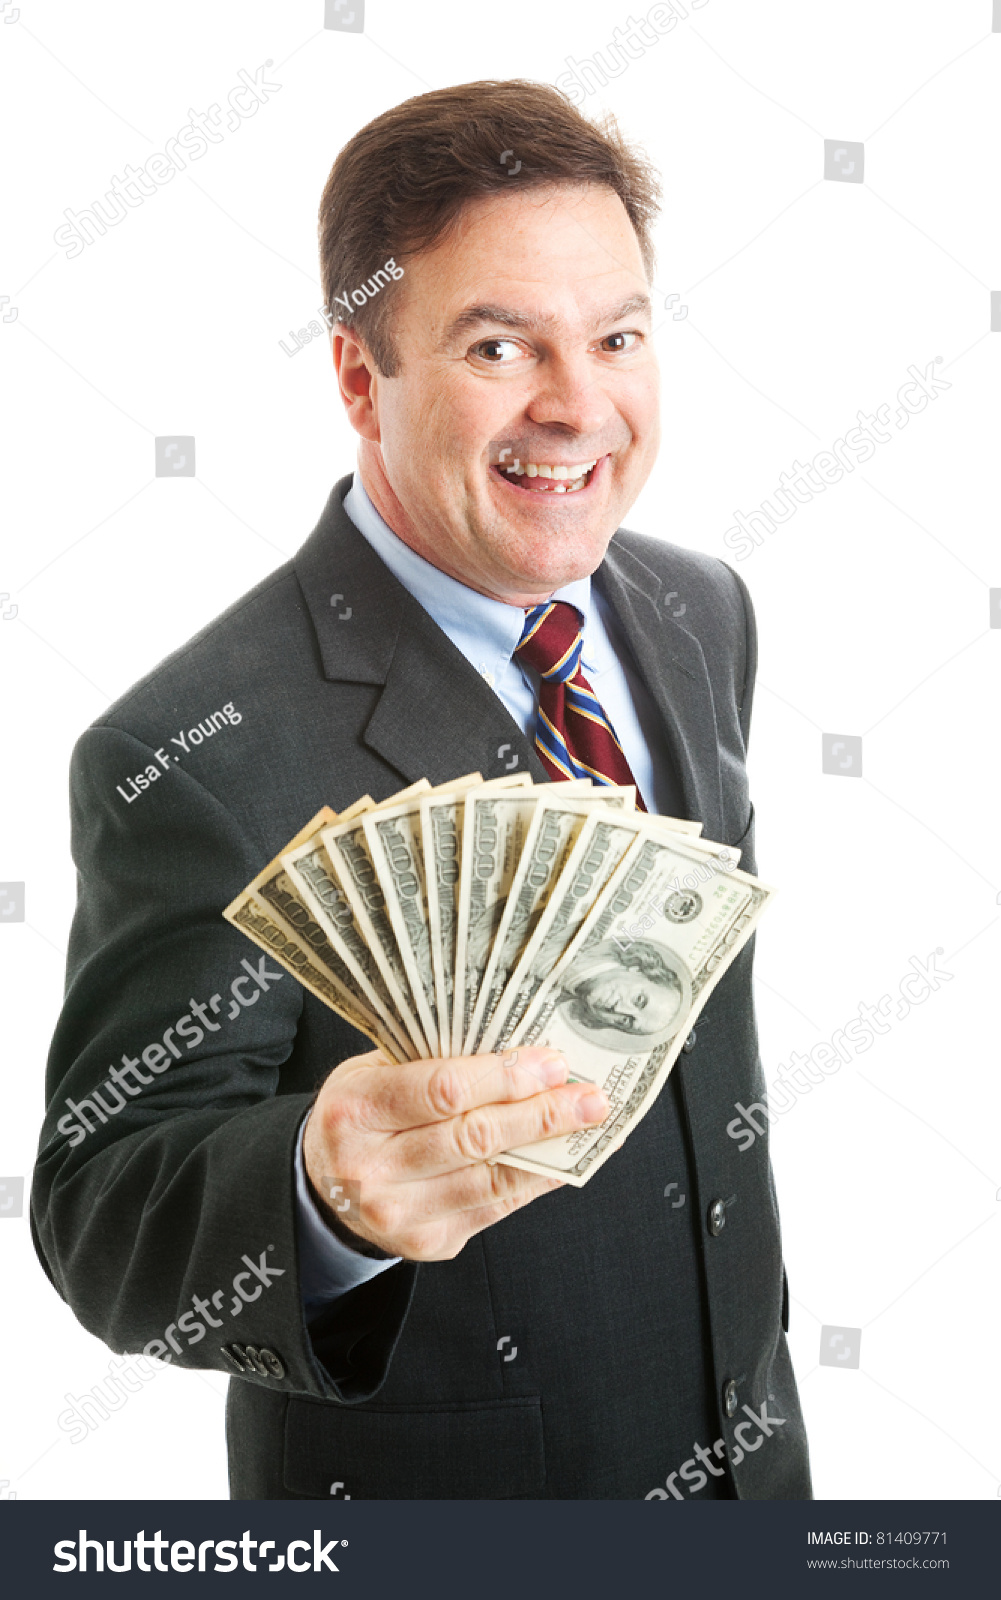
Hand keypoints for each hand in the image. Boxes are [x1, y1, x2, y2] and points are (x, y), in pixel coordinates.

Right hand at [302, 1047, 609, 1260]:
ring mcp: (398, 1215)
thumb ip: (434, 1061)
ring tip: (588, 1123)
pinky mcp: (427, 1242)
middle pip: (474, 1137)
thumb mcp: (376, 1071)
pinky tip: (563, 1158)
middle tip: (588, 1095)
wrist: (321, 1187)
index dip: (505, 1076)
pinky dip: (536, 1179)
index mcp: (354, 1111)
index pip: (443, 1091)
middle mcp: (370, 1170)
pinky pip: (496, 1207)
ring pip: (492, 1178)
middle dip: (541, 1112)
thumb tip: (522, 1052)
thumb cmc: (360, 1115)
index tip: (551, 1063)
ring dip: (550, 1149)